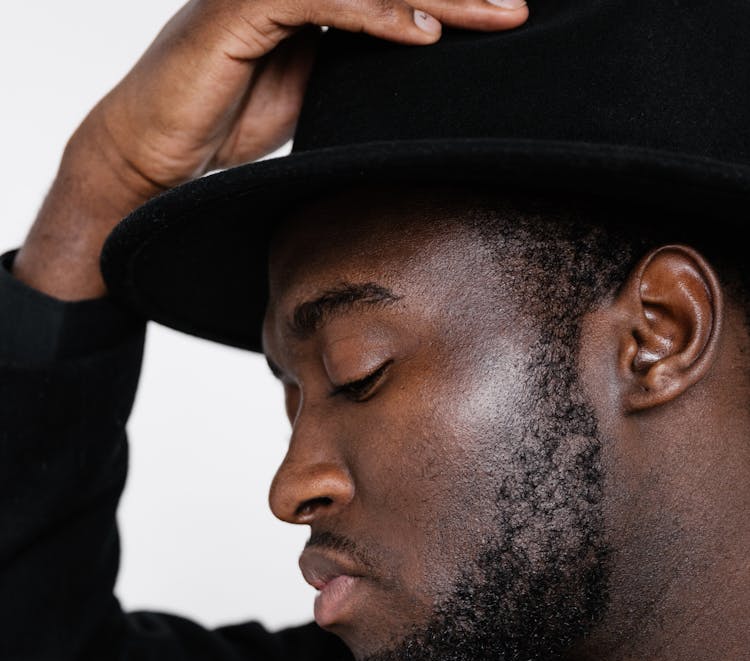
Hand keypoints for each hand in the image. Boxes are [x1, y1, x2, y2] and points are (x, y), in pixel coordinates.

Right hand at [13, 0, 528, 299]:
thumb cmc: (223, 124)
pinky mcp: (238, 9)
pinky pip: (319, 0)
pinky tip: (423, 33)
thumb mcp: (308, 92)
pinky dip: (376, 14)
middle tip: (517, 7)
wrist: (149, 155)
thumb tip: (417, 74)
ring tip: (493, 15)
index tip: (505, 13)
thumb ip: (356, 69)